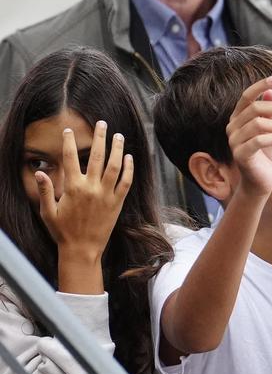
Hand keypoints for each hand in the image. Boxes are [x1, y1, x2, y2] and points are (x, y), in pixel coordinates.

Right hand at [35, 120, 131, 269]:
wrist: (82, 250)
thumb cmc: (62, 231)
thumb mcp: (47, 211)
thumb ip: (43, 190)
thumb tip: (39, 172)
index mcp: (72, 188)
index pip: (69, 158)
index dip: (68, 142)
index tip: (69, 131)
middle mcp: (91, 188)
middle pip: (96, 156)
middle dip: (100, 137)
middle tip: (103, 123)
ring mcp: (106, 195)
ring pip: (114, 166)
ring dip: (117, 149)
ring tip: (119, 135)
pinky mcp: (118, 203)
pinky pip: (126, 182)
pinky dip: (129, 169)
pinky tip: (129, 158)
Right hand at [225, 76, 271, 197]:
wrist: (261, 182)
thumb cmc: (266, 155)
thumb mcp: (271, 130)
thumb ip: (270, 112)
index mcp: (238, 119)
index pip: (246, 97)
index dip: (259, 86)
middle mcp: (232, 128)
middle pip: (256, 108)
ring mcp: (234, 141)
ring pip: (258, 123)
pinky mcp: (240, 155)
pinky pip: (258, 140)